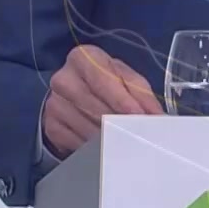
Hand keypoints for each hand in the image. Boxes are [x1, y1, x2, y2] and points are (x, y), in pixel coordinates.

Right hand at [44, 45, 164, 156]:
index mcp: (82, 58)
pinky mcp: (52, 127)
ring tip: (129, 143)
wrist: (75, 91)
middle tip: (140, 135)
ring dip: (111, 139)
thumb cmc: (107, 80)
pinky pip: (77, 143)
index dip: (123, 101)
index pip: (103, 81)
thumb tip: (156, 117)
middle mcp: (63, 79)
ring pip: (88, 128)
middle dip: (121, 123)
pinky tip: (109, 148)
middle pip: (95, 107)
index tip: (140, 117)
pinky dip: (96, 149)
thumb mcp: (126, 78)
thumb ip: (142, 94)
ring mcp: (54, 104)